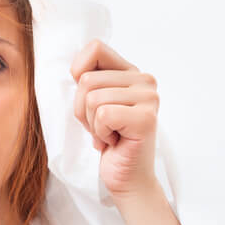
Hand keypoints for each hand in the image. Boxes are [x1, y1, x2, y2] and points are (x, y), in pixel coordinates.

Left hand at [70, 39, 159, 198]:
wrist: (126, 177)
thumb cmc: (108, 140)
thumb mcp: (91, 104)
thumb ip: (88, 79)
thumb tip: (76, 68)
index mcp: (131, 72)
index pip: (95, 48)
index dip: (79, 73)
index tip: (89, 100)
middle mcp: (145, 80)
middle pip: (87, 79)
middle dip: (83, 109)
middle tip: (103, 126)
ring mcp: (149, 98)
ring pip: (92, 98)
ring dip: (92, 124)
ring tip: (110, 134)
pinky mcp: (146, 118)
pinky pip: (102, 115)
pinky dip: (101, 133)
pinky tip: (115, 141)